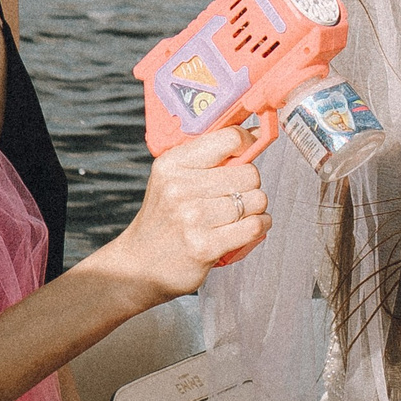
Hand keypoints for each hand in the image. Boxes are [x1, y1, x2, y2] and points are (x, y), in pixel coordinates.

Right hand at [94, 123, 269, 302]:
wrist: (139, 266)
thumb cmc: (164, 219)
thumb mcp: (172, 179)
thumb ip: (207, 157)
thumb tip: (253, 133)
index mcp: (172, 165)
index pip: (228, 139)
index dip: (247, 143)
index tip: (248, 149)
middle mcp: (179, 189)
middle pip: (249, 173)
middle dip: (250, 185)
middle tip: (235, 195)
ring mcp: (192, 219)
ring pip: (256, 200)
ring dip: (255, 208)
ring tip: (238, 214)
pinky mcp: (205, 246)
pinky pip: (254, 226)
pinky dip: (261, 225)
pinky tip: (250, 226)